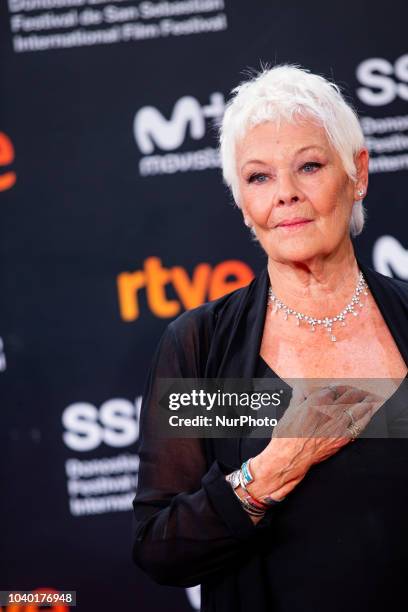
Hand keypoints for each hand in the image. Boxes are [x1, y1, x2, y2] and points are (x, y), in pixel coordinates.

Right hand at [249, 384, 382, 501]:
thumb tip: (299, 389)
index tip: (340, 389)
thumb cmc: (287, 435)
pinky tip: (370, 411)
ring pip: (360, 407)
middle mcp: (331, 410)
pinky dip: (367, 416)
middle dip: (355, 391)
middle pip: (351, 395)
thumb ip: (298, 398)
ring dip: (366, 400)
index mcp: (317, 400)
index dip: (339, 388)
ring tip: (370, 397)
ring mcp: (340, 424)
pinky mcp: (344, 437)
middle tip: (358, 391)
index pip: (335, 388)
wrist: (290, 456)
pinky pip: (361, 424)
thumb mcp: (290, 411)